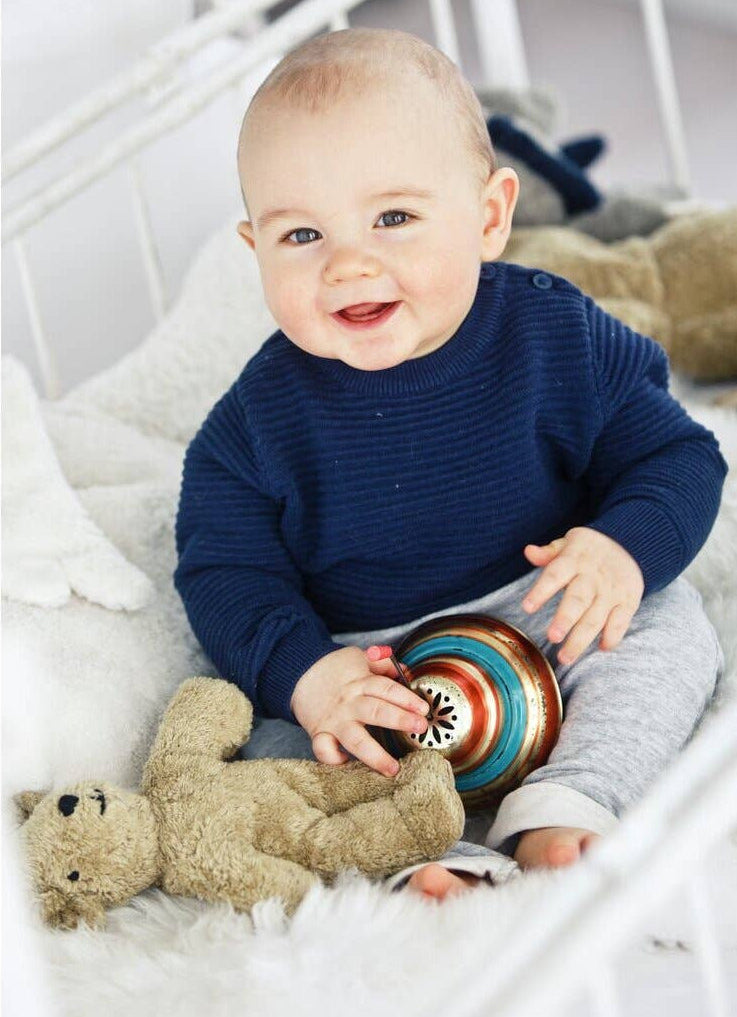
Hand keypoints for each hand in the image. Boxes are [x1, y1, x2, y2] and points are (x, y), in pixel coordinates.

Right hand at [290, 645, 429, 776]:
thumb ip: (383, 664)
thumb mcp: (359, 657)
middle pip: (376, 711)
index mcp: (361, 682)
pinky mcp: (319, 733)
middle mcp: (350, 703)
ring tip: (393, 769)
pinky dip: (333, 759)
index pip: (387, 688)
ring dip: (375, 755)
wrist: (298, 674)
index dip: (407, 698)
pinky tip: (347, 764)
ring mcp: (335, 720)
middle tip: (420, 728)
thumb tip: (406, 672)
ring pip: (355, 739)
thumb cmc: (334, 668)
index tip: (424, 709)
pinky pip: (324, 749)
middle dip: (400, 720)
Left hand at [522, 526, 643, 664]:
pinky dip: (613, 636)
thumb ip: (548, 553)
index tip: (527, 608)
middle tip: (552, 638)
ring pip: (596, 617)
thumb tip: (528, 552)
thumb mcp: (568, 542)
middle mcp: (593, 577)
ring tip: (565, 658)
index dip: (541, 591)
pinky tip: (602, 648)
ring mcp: (612, 590)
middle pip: (578, 600)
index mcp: (574, 560)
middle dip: (565, 619)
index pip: (555, 575)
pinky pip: (621, 621)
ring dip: (582, 639)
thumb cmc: (588, 550)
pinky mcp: (628, 600)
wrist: (630, 543)